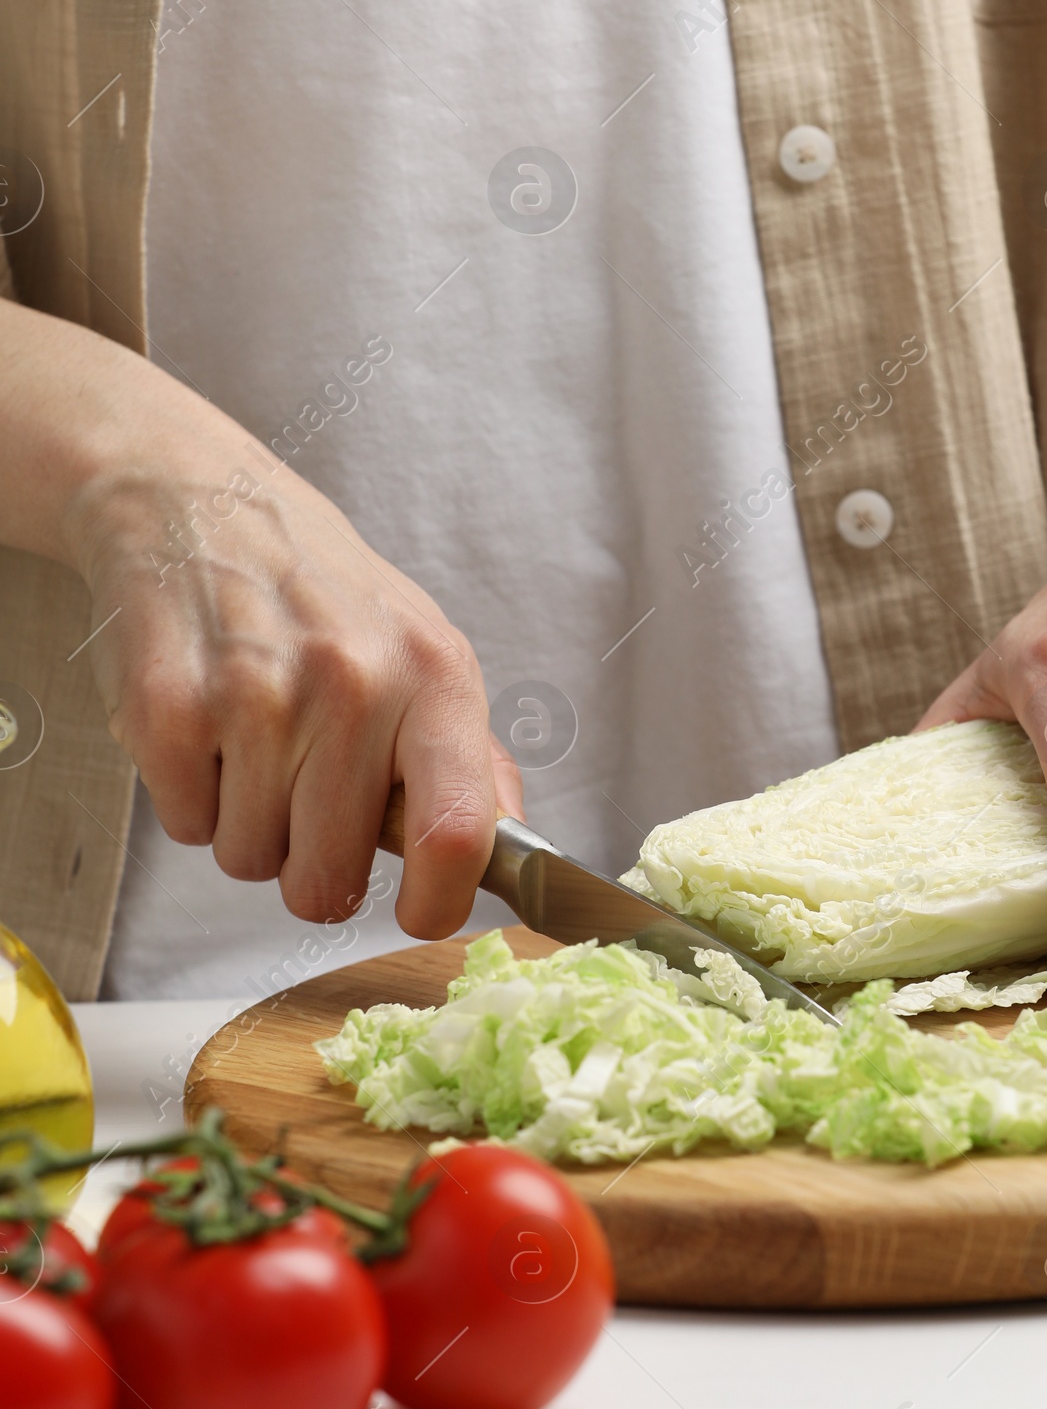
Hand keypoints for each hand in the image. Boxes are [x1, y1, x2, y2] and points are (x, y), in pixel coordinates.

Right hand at [0, 298, 519, 937]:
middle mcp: (354, 683)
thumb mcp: (418, 647)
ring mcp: (257, 695)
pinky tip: (203, 724)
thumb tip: (516, 847)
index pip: (458, 833)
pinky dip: (187, 796)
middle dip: (309, 861)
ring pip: (249, 862)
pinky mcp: (169, 708)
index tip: (416, 909)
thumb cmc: (320, 593)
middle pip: (326, 882)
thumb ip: (469, 755)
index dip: (436, 902)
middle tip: (301, 788)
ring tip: (251, 740)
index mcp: (434, 674)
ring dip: (245, 823)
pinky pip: (184, 829)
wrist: (195, 499)